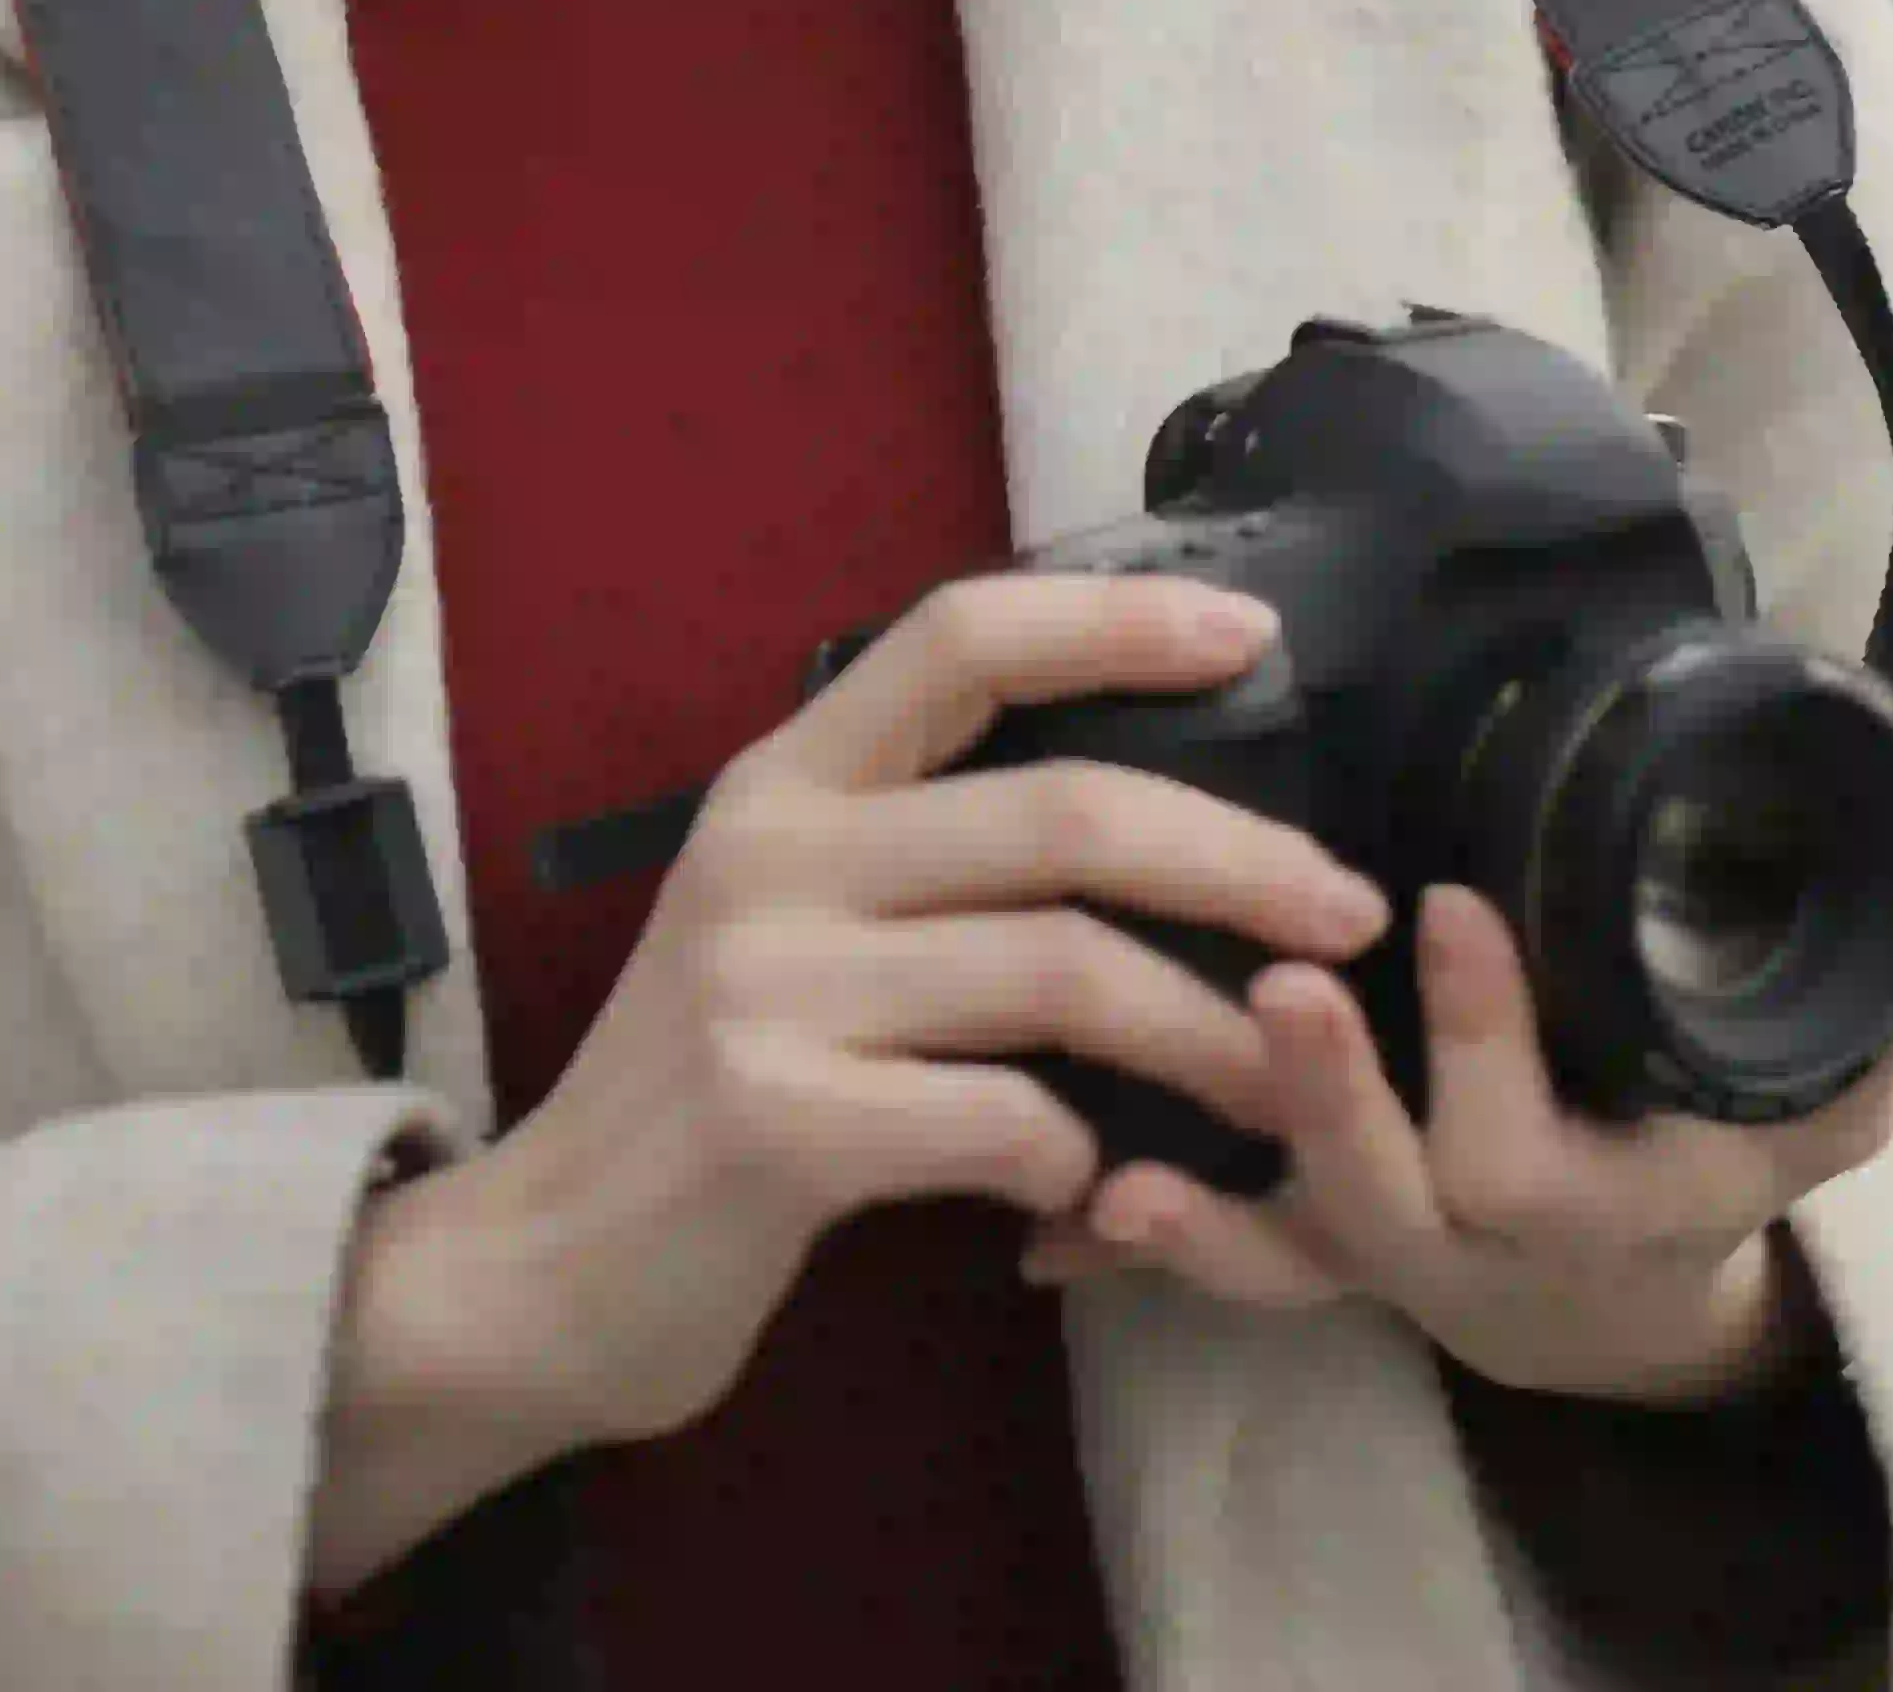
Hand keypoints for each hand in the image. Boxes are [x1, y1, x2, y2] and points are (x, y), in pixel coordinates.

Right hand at [421, 574, 1401, 1461]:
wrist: (545, 1271)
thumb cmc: (712, 1093)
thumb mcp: (789, 925)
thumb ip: (920, 855)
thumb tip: (1148, 815)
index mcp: (780, 783)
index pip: (959, 637)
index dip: (1114, 621)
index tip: (1252, 631)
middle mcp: (770, 857)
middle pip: (1061, 814)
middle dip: (1237, 862)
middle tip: (1347, 917)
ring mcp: (766, 987)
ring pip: (1061, 968)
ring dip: (1207, 1035)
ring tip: (1286, 1088)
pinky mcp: (778, 1124)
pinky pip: (1004, 1117)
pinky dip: (1083, 1158)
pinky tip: (1093, 1193)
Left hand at [1020, 818, 1892, 1403]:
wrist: (1633, 1294)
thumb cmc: (1716, 1145)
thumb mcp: (1823, 1077)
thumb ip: (1887, 958)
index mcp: (1626, 1196)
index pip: (1554, 1139)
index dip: (1497, 1035)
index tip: (1453, 904)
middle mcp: (1500, 1250)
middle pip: (1407, 1203)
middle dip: (1340, 1100)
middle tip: (1279, 980)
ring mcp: (1402, 1263)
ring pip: (1300, 1252)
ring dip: (1214, 1201)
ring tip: (1125, 1134)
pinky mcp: (1325, 1256)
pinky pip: (1230, 1272)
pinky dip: (1150, 1247)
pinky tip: (1064, 1209)